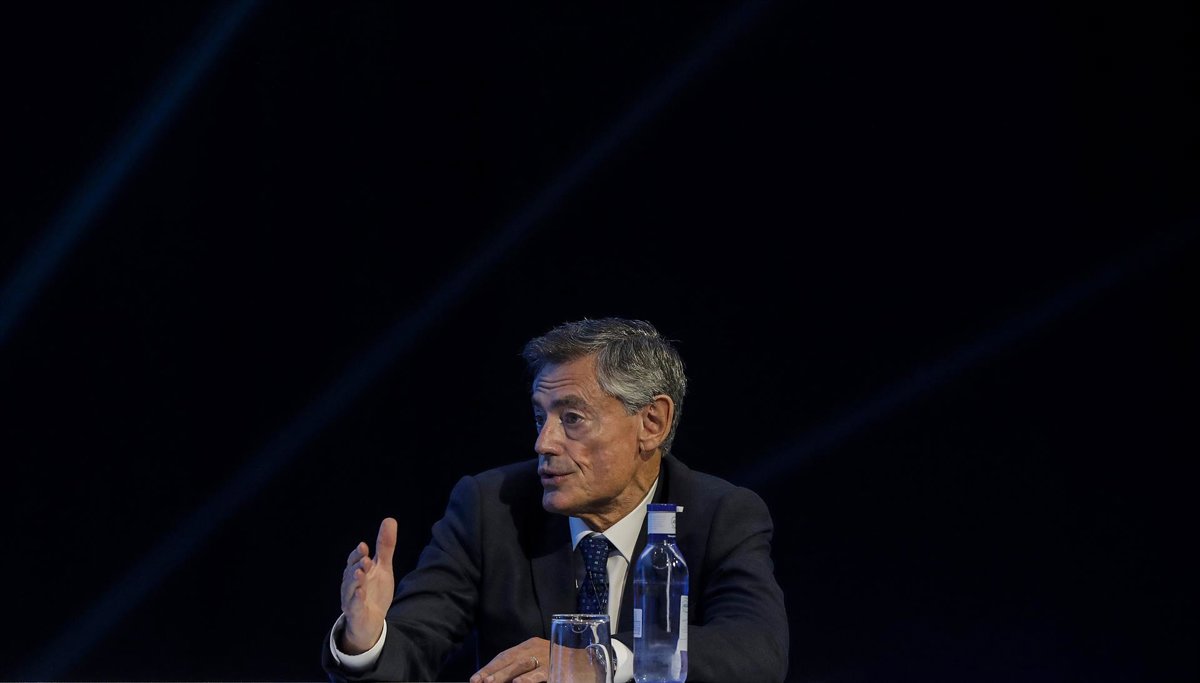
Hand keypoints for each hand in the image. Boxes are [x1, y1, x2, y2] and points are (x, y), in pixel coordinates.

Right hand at [338, 517, 396, 653]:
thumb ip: (385, 547)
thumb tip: (390, 520)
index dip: (358, 553)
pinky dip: (356, 600)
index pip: (354, 560)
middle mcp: (351, 584)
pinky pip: (354, 606)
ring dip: (355, 581)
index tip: (364, 546)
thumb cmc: (373, 591)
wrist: (370, 621)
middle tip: (366, 559)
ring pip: (349, 589)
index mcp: (356, 572)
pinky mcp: (356, 614)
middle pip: (350, 573)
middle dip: (357, 565)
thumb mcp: (382, 568)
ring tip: (360, 573)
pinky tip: (360, 593)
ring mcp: (351, 599)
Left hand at [470, 636, 549, 682]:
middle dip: (493, 671)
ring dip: (505, 674)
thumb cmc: (557, 661)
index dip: (489, 667)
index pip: (505, 655)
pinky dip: (528, 678)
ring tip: (491, 682)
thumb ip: (519, 665)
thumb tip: (495, 677)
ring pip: (521, 665)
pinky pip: (540, 674)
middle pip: (510, 659)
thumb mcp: (537, 659)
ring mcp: (546, 658)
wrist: (586, 660)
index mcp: (529, 645)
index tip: (475, 678)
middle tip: (479, 681)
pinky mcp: (555, 669)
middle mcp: (536, 649)